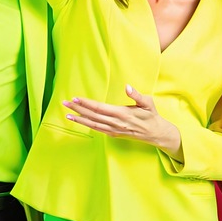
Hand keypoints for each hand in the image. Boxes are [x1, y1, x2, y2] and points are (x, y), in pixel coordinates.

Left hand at [64, 86, 181, 156]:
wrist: (156, 133)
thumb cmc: (152, 116)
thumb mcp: (148, 102)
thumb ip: (137, 95)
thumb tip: (127, 87)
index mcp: (122, 113)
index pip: (99, 108)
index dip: (86, 103)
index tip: (76, 98)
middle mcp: (116, 123)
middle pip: (93, 116)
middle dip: (78, 109)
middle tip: (65, 103)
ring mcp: (114, 130)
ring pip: (93, 124)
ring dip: (79, 119)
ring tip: (68, 114)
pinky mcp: (114, 134)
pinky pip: (98, 129)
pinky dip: (87, 125)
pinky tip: (80, 122)